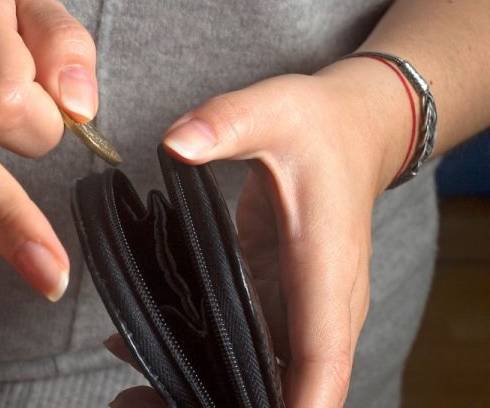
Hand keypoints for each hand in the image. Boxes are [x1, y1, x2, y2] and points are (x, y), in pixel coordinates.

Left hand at [108, 58, 411, 406]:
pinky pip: (252, 346)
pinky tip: (151, 357)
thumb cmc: (320, 125)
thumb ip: (226, 123)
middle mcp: (321, 302)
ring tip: (137, 394)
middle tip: (145, 405)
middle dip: (229, 404)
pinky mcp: (282, 299)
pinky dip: (209, 360)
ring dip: (211, 391)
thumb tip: (176, 144)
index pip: (322, 359)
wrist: (352, 130)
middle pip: (291, 385)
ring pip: (270, 374)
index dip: (297, 403)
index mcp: (325, 268)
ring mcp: (303, 306)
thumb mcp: (273, 111)